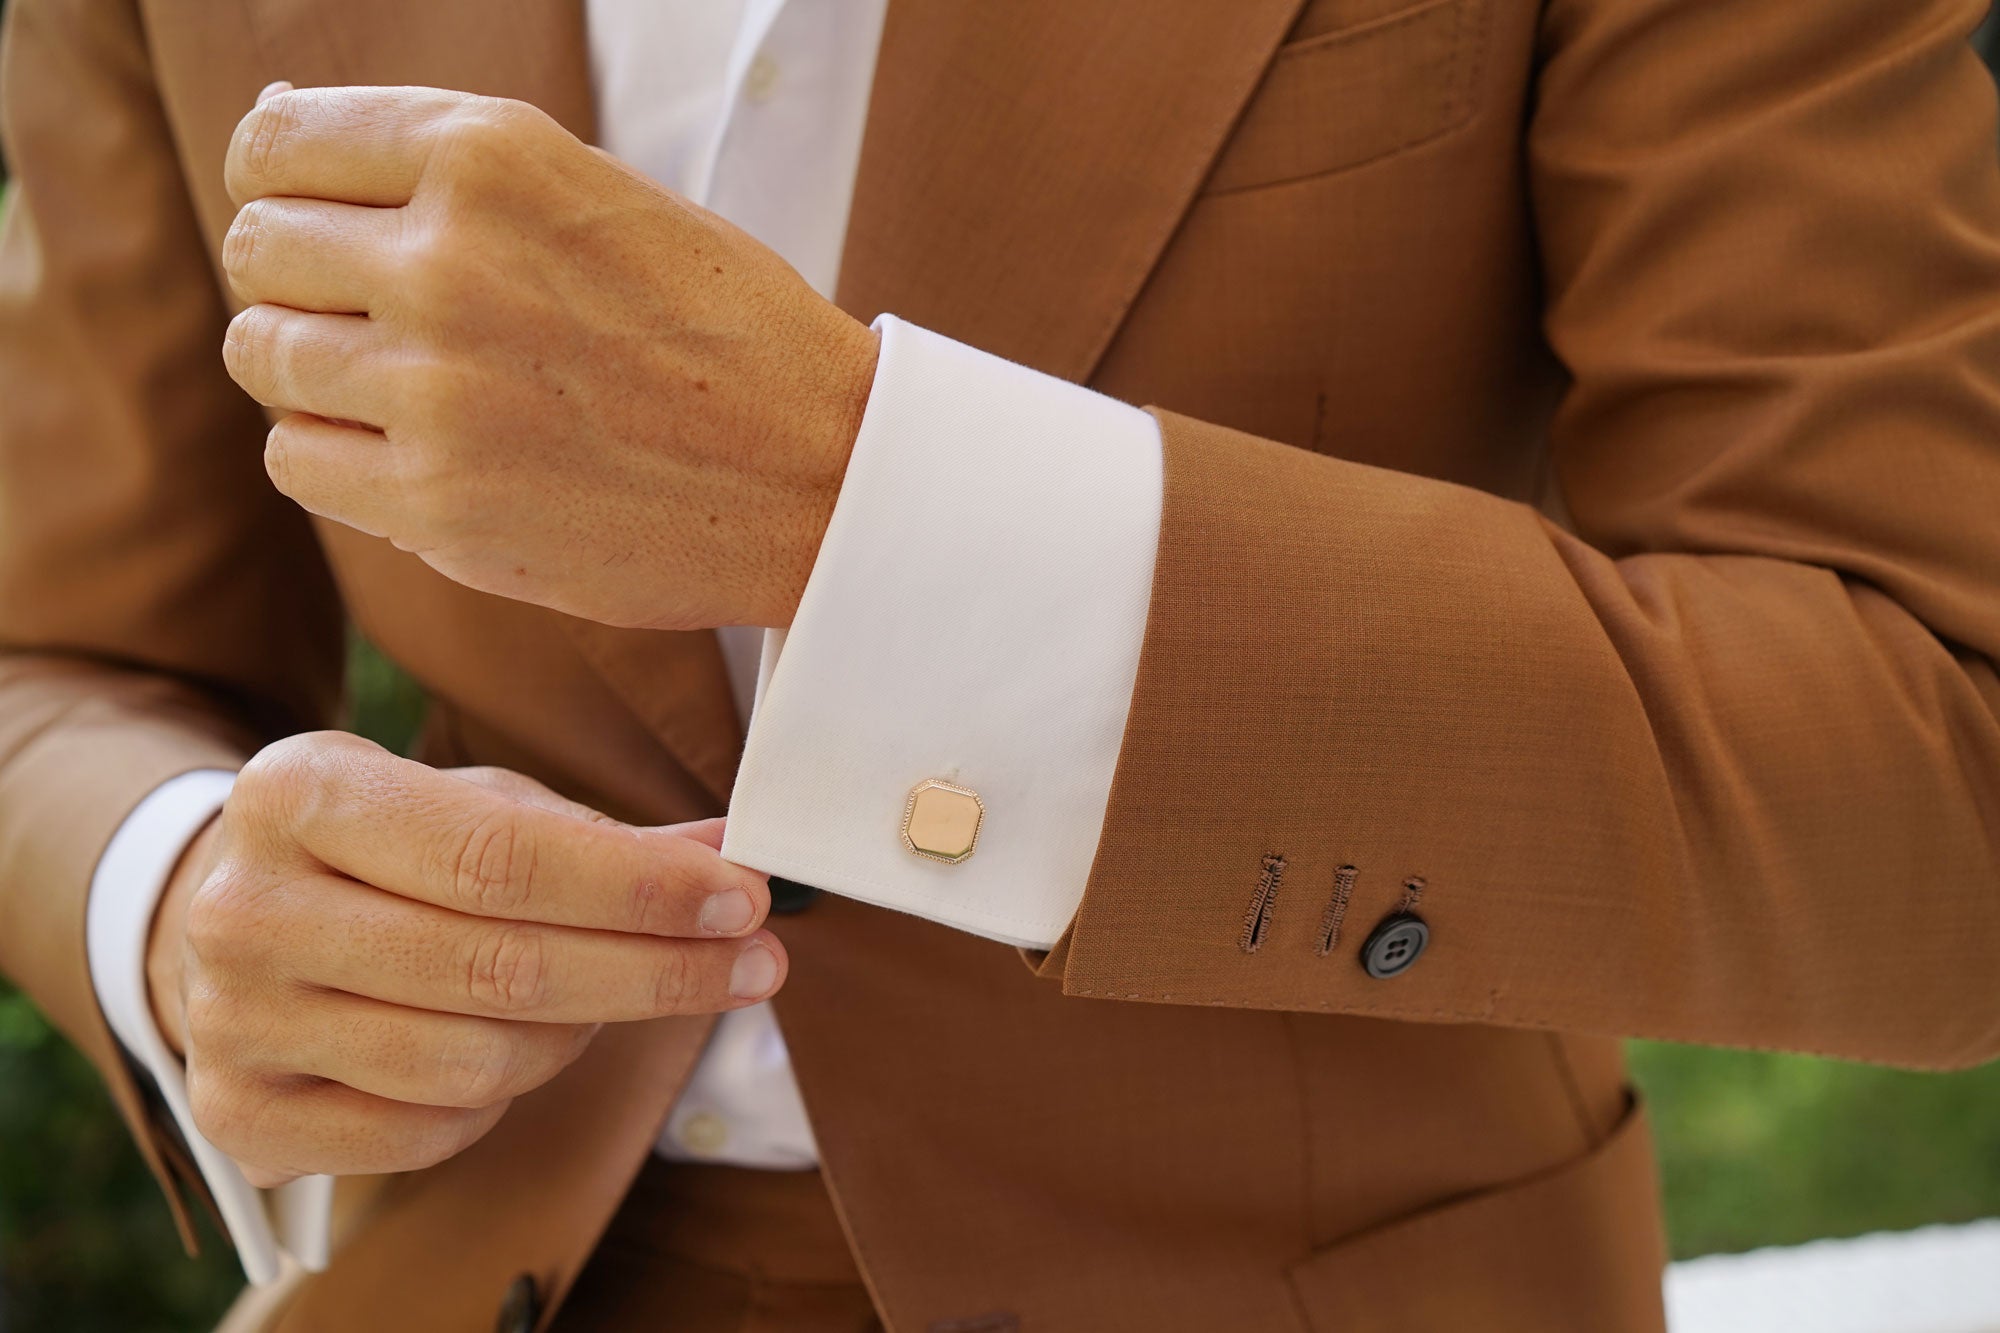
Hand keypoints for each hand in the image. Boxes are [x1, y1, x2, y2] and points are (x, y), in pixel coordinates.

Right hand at [143, 732, 782, 1185]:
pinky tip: (518, 1046)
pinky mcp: (242, 1117)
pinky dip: (502, 1097)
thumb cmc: (381, 850)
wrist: (226, 916)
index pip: (500, 857)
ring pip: (475, 1060)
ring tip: (617, 993)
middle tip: (755, 962)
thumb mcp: (472, 805)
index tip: (742, 898)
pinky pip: (431, 1129)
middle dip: (654, 970)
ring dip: (581, 1034)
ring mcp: (233, 1022)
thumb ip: (598, 835)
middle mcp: (247, 909)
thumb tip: (727, 857)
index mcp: (300, 794)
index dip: (637, 888)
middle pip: (498, 967)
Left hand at [218, 84, 878, 630]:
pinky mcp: (438, 501)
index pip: (276, 143)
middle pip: (259, 250)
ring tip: (406, 389)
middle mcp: (449, 260)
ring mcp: (437, 387)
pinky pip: (297, 459)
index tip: (317, 221)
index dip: (281, 185)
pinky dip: (337, 457)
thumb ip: (451, 169)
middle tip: (379, 319)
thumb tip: (281, 133)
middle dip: (301, 282)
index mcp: (491, 157)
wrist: (824, 474)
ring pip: (264, 357)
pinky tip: (417, 454)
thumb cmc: (722, 330)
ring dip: (315, 372)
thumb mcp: (597, 192)